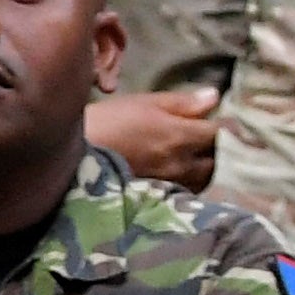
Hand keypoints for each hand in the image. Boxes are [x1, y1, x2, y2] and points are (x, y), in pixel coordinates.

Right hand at [85, 89, 221, 189]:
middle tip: (208, 140)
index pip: (219, 133)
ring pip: (203, 178)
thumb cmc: (105, 122)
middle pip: (217, 160)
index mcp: (180, 136)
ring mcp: (171, 184)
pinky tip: (178, 174)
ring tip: (195, 158)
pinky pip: (185, 190)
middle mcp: (181, 164)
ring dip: (204, 167)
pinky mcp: (158, 197)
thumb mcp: (141, 103)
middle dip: (216, 149)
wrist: (72, 158)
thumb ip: (181, 103)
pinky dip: (188, 182)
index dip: (222, 125)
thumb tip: (215, 97)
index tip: (220, 120)